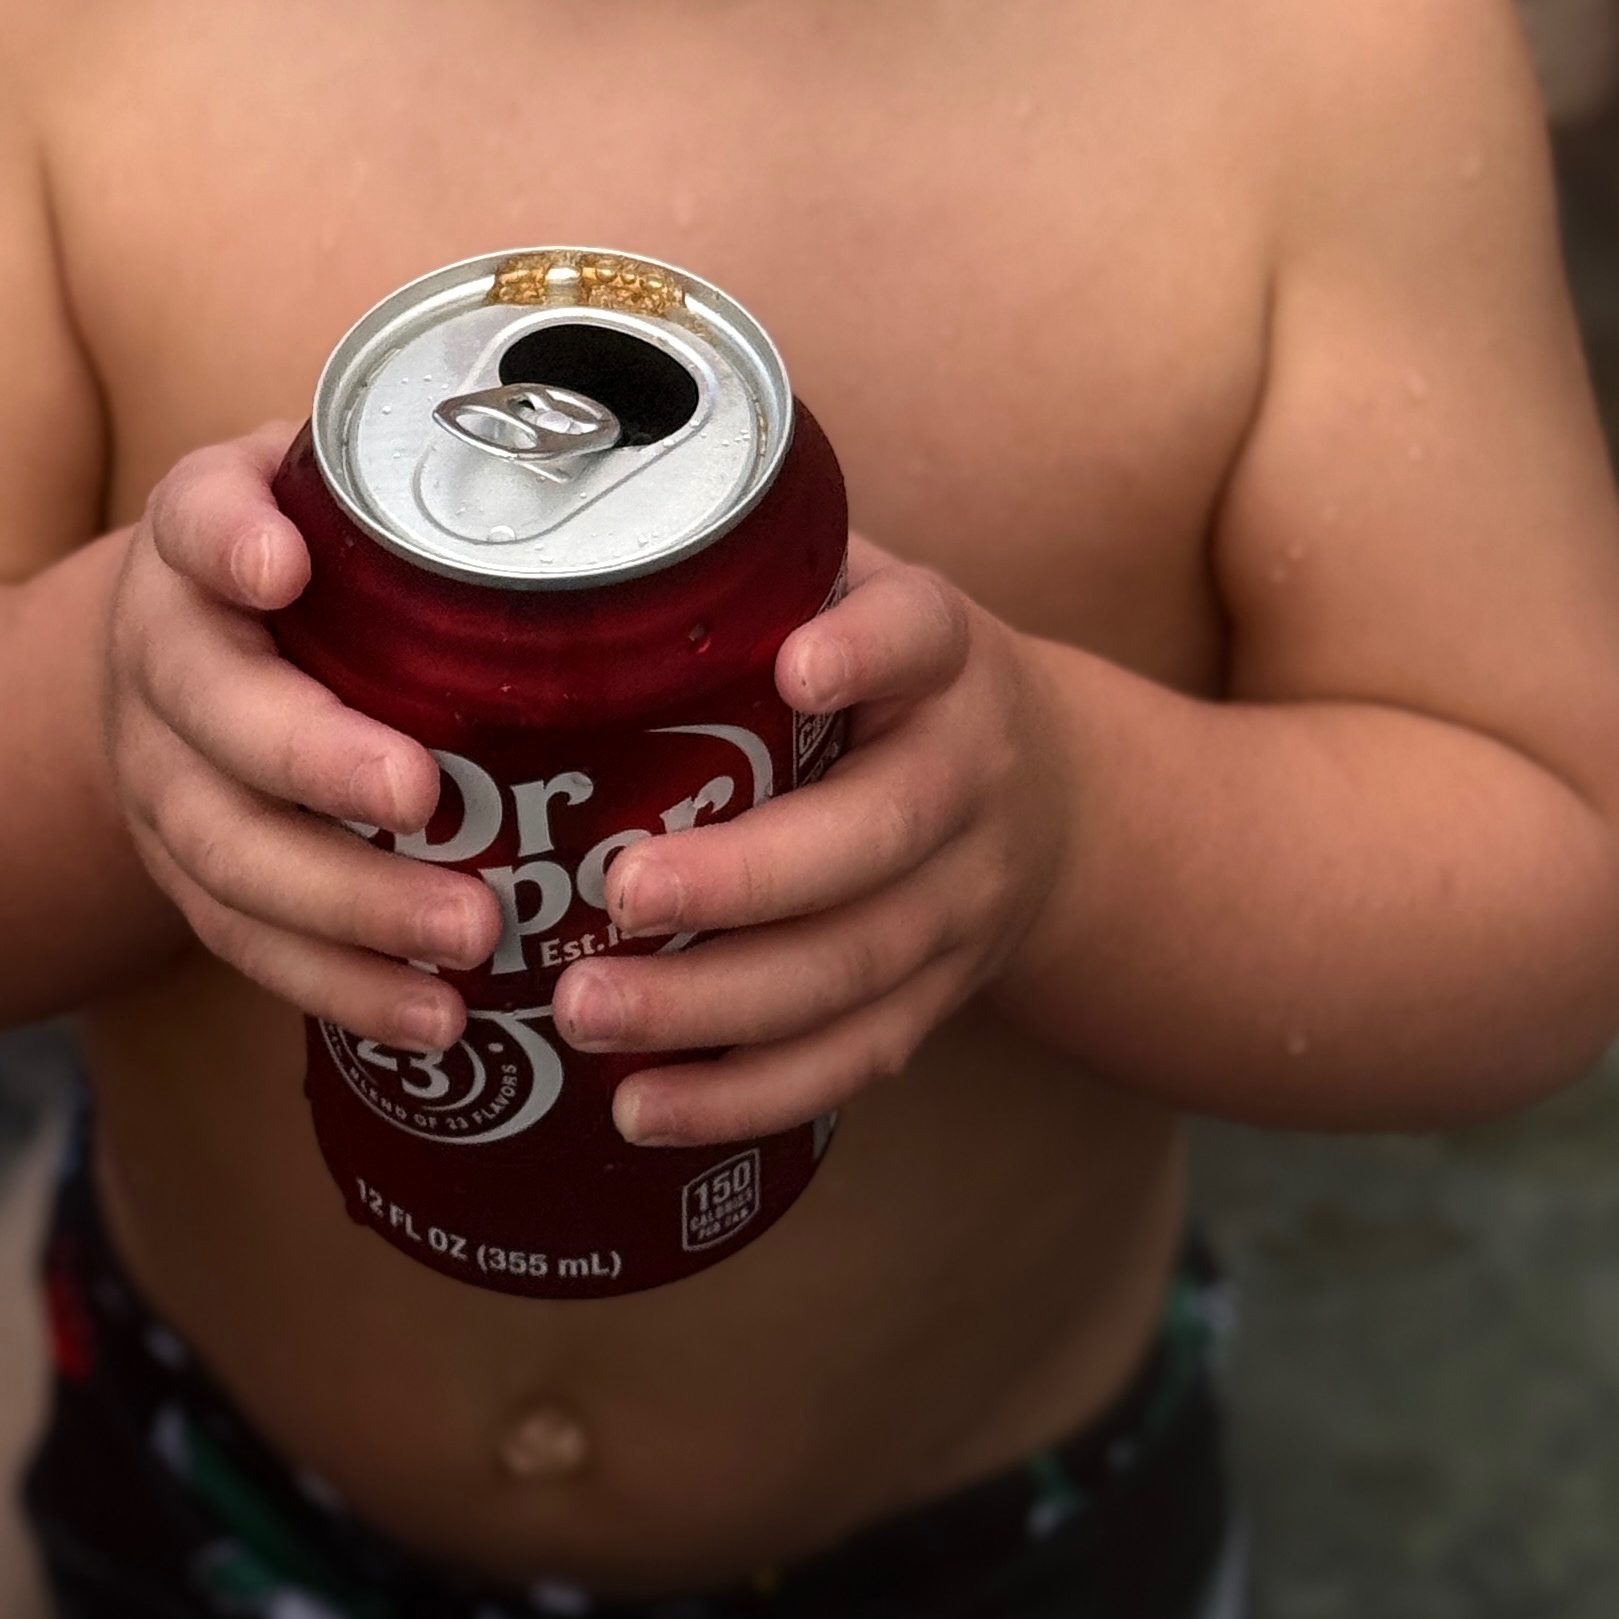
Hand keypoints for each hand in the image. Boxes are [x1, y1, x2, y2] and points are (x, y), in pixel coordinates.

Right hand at [99, 424, 494, 1044]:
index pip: (195, 519)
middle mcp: (163, 661)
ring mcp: (165, 782)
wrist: (177, 657)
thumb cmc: (313, 556)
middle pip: (214, 717)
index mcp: (198, 544)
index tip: (282, 567)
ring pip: (230, 854)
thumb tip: (619, 459)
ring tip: (469, 932)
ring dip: (346, 906)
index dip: (230, 543)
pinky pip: (252, 944)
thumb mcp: (337, 484)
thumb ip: (433, 471)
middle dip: (316, 764)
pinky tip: (436, 1017)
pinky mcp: (194, 880)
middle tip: (427, 799)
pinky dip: (342, 987)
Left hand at [549, 542, 1071, 1149]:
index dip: (866, 650)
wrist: (1052, 797)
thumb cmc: (889, 676)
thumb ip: (752, 562)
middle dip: (746, 879)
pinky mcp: (939, 997)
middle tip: (618, 892)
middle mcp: (967, 777)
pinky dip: (747, 1095)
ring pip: (853, 966)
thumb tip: (566, 508)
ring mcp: (961, 903)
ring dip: (717, 1005)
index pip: (920, 636)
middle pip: (876, 839)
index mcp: (942, 658)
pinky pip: (851, 1058)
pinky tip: (642, 1110)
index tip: (796, 662)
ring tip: (585, 1013)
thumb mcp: (856, 589)